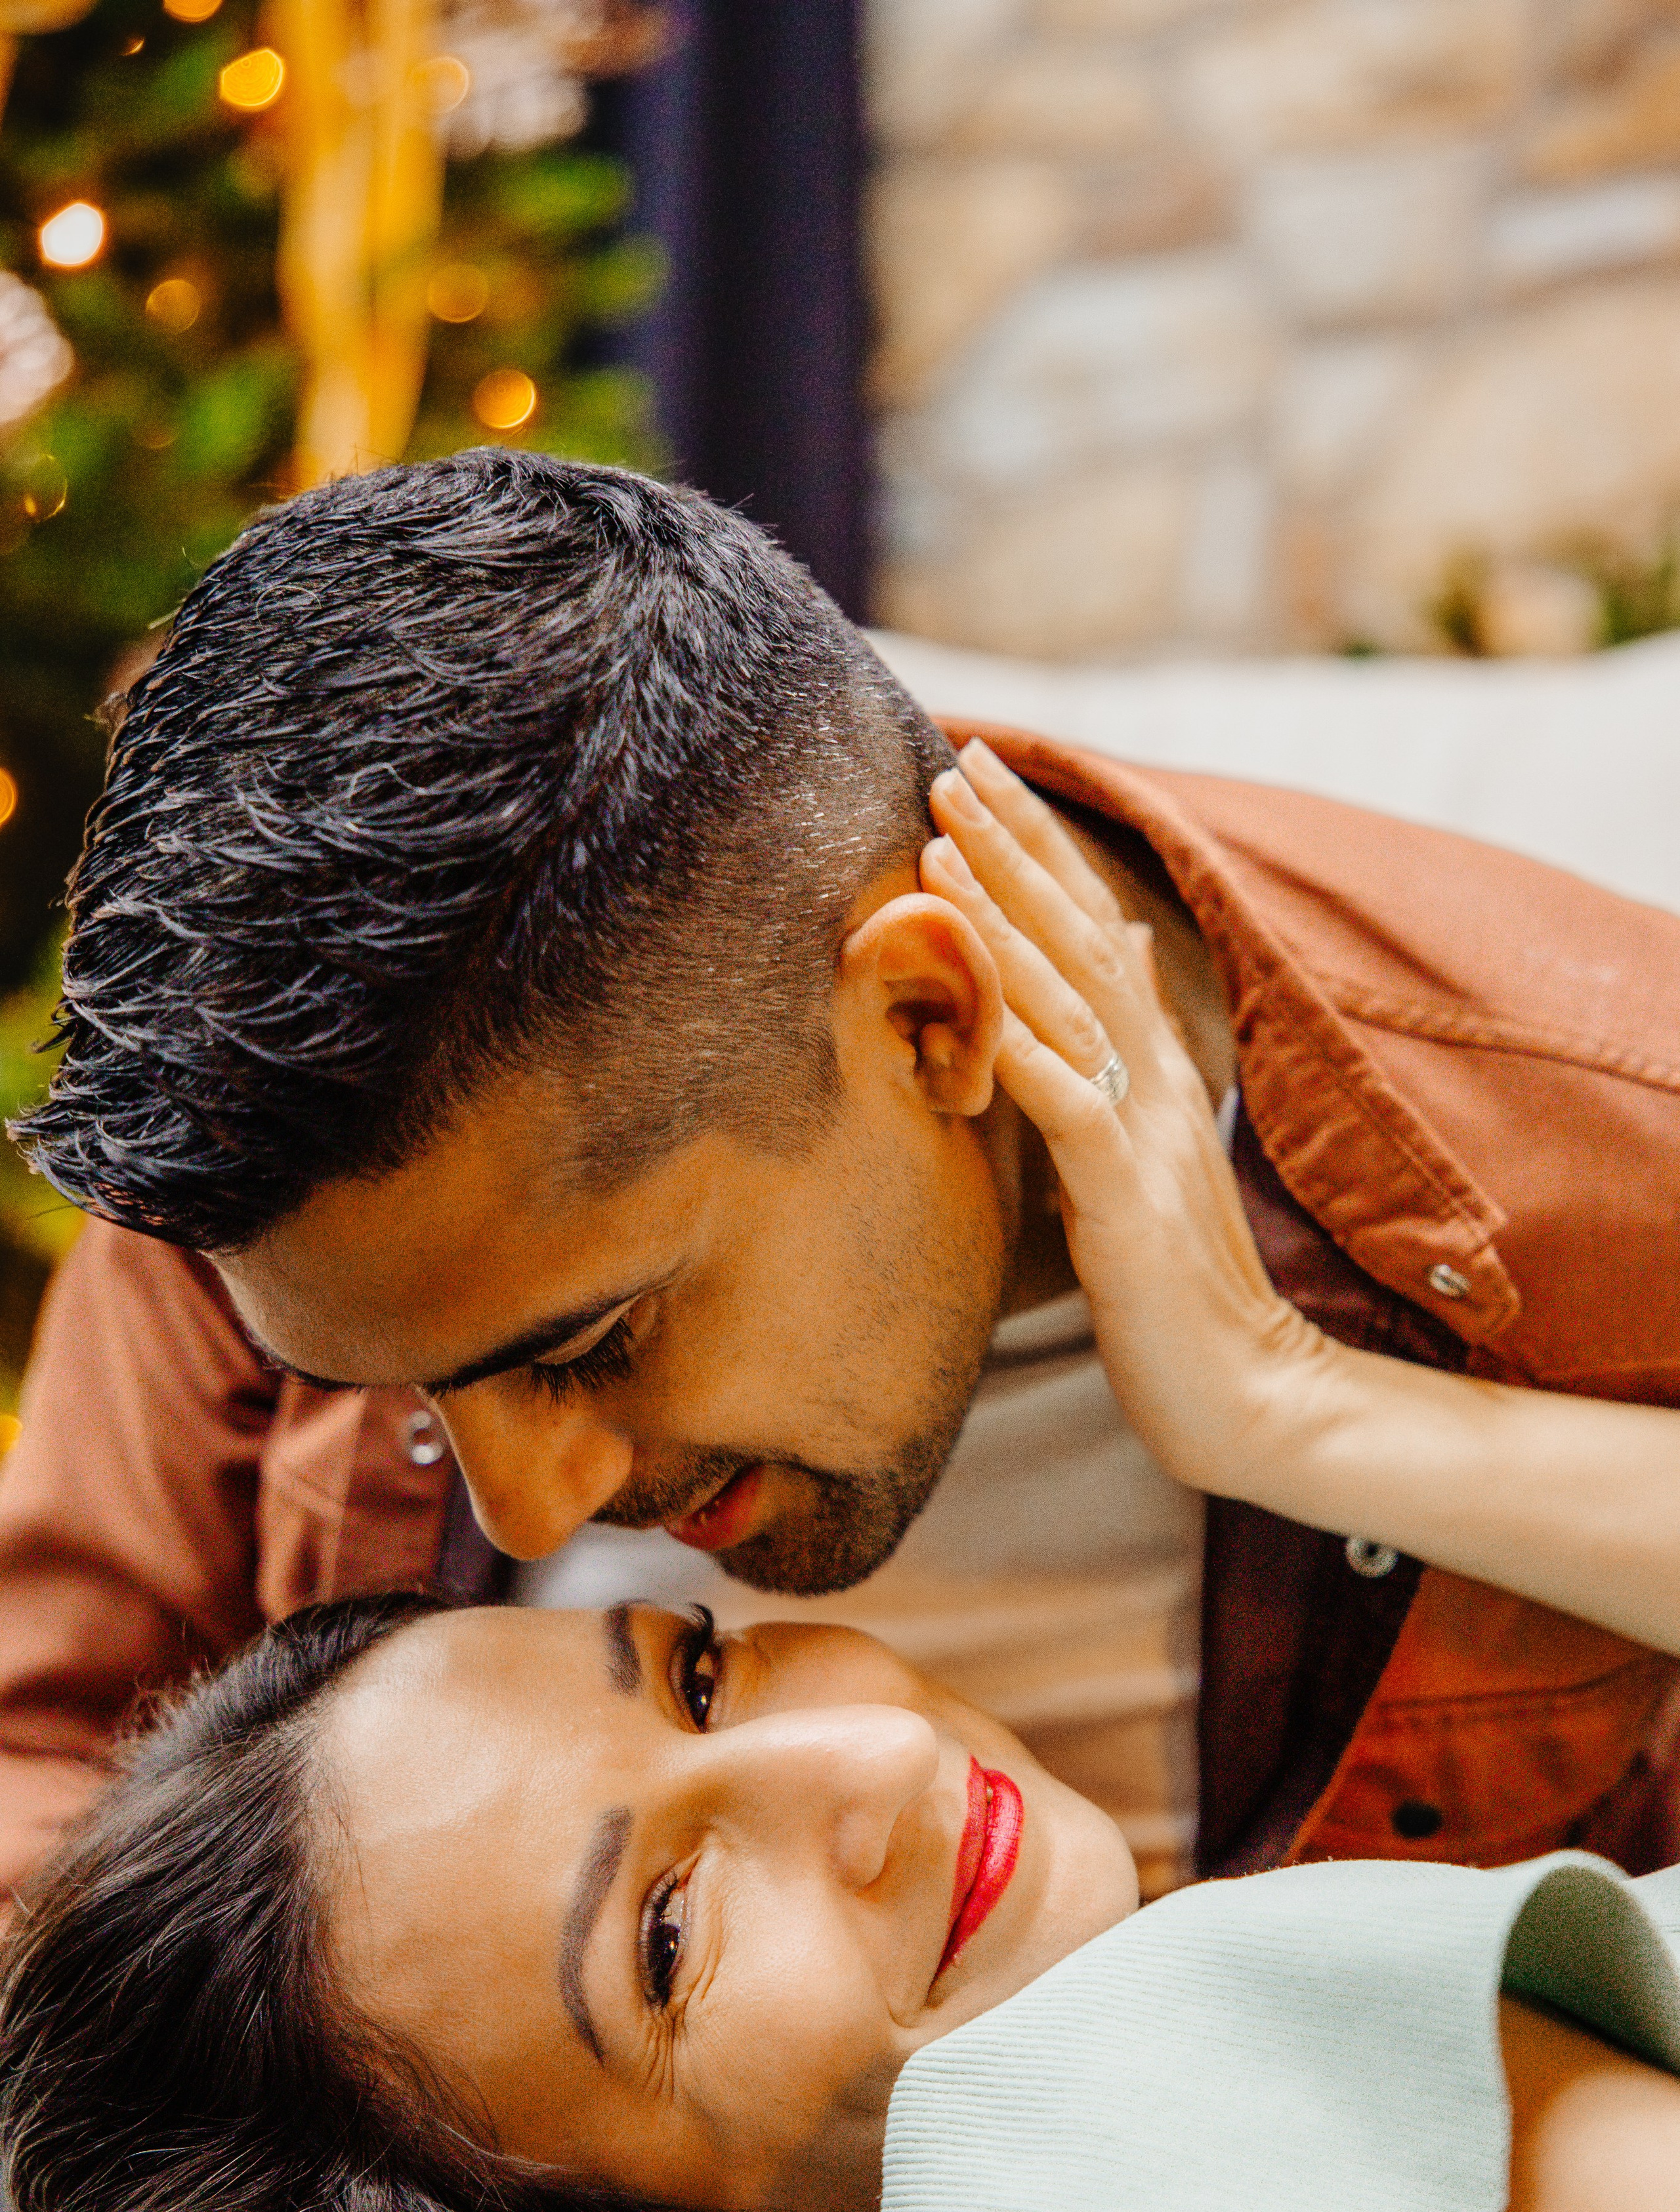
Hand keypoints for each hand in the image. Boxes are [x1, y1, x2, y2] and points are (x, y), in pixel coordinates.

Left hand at [921, 741, 1329, 1494]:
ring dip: (1006, 919)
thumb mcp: (1145, 1151)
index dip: (1037, 849)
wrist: (1248, 1395)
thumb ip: (1125, 1053)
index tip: (981, 773)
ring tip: (945, 843)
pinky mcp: (1129, 1202)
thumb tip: (1116, 950)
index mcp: (1152, 1071)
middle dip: (1016, 845)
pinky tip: (981, 1001)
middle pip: (1081, 937)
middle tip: (955, 760)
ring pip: (1071, 1002)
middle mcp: (1155, 1083)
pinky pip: (1074, 1110)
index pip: (1091, 932)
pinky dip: (1028, 1050)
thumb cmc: (1176, 1288)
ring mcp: (1147, 1137)